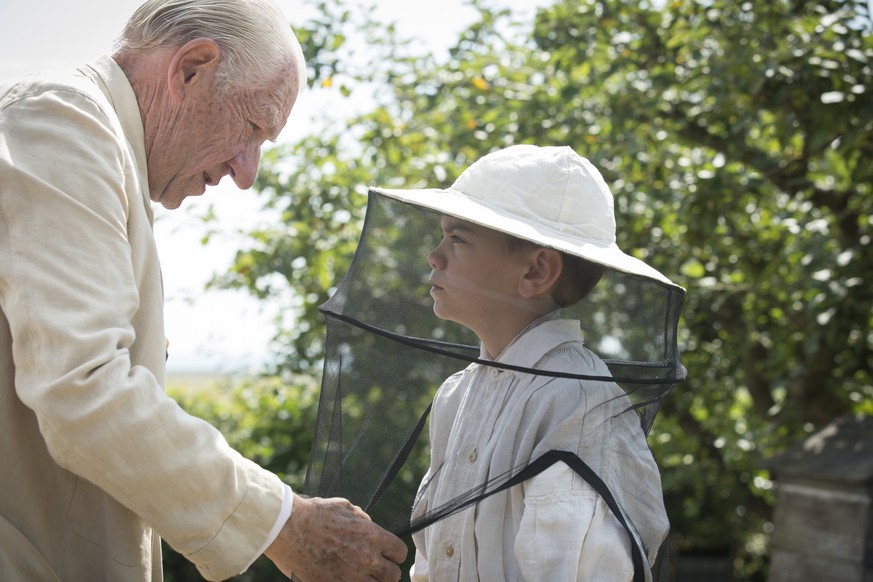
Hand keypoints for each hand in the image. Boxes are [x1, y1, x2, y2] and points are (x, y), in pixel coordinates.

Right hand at [265, 495, 407, 581]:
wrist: (289, 529)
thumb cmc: (315, 514)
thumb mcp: (345, 507)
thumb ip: (363, 519)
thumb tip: (369, 525)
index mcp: (372, 536)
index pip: (400, 552)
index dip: (394, 553)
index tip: (388, 554)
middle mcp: (367, 558)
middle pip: (392, 575)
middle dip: (386, 571)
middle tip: (375, 567)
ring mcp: (351, 577)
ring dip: (371, 580)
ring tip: (361, 574)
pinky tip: (344, 577)